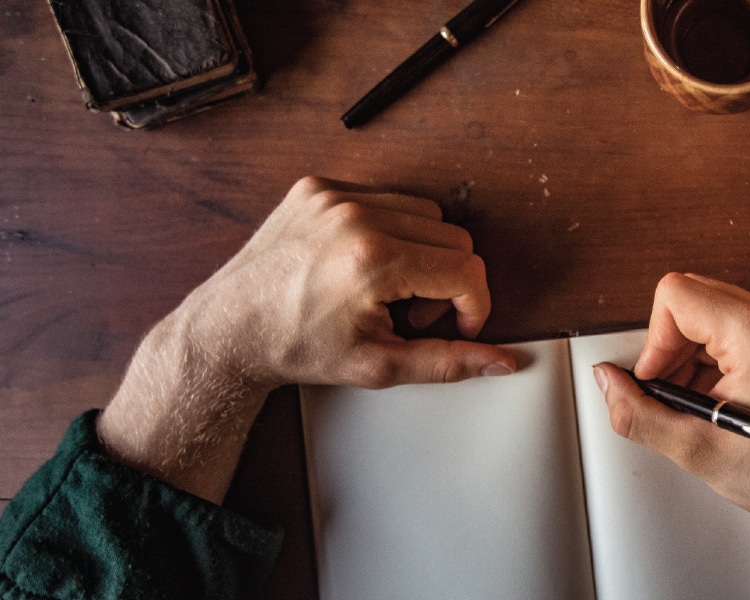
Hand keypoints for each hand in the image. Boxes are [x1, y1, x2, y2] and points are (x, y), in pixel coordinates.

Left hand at [98, 177, 513, 502]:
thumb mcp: (380, 366)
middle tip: (413, 315)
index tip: (458, 327)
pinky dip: (390, 229)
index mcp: (374, 262)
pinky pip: (385, 197)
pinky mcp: (317, 187)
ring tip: (389, 289)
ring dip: (423, 252)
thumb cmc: (295, 347)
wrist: (229, 330)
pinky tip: (365, 263)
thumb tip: (503, 361)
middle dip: (447, 282)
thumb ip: (449, 362)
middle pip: (455, 239)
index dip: (473, 307)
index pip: (466, 271)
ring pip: (426, 214)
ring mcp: (334, 197)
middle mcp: (356, 219)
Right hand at [593, 272, 749, 526]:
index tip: (657, 380)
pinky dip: (709, 357)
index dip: (654, 341)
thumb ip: (640, 414)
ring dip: (687, 354)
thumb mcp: (700, 451)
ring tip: (698, 404)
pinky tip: (716, 399)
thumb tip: (609, 384)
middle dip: (668, 347)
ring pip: (706, 309)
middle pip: (690, 296)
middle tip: (672, 394)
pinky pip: (728, 324)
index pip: (677, 295)